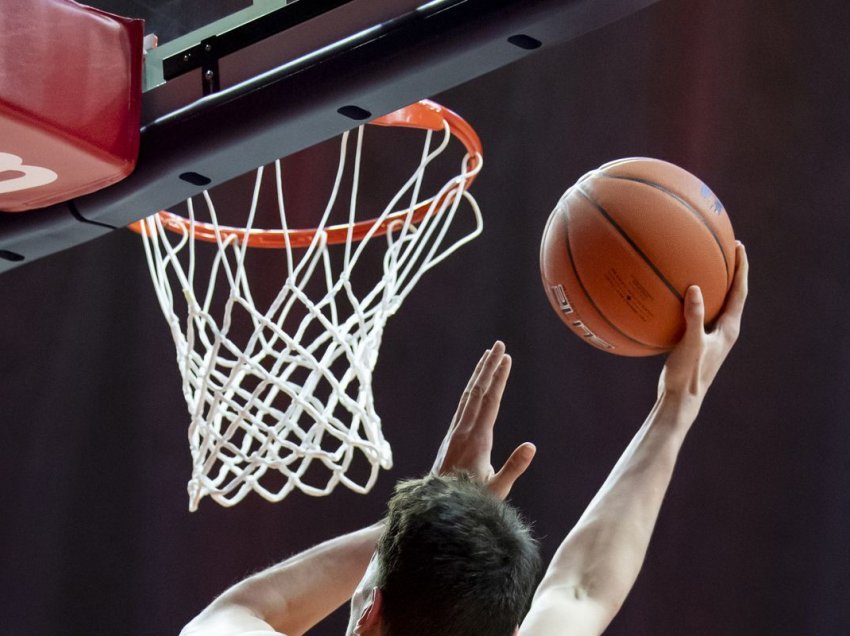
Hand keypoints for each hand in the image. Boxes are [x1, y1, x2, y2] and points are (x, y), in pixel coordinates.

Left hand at [431, 341, 535, 499]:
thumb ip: (513, 468)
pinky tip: (475, 386)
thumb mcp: (496, 490)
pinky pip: (463, 405)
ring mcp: (455, 432)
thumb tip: (532, 446)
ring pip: (467, 396)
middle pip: (477, 391)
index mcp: (476, 439)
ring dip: (478, 374)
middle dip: (489, 367)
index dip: (499, 378)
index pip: (490, 401)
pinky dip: (471, 390)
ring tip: (487, 356)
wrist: (436, 508)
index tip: (506, 358)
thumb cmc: (470, 501)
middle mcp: (463, 430)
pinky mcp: (452, 437)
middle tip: (499, 344)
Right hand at [658, 242, 748, 406]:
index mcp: (729, 329)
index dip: (741, 268)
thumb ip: (694, 316)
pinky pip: (697, 313)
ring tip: (704, 266)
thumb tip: (696, 288)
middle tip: (725, 249)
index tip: (739, 247)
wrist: (681, 399)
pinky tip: (674, 296)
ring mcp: (711, 336)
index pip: (740, 292)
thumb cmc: (689, 374)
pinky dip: (691, 301)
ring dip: (713, 285)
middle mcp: (724, 330)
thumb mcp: (692, 343)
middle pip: (733, 294)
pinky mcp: (697, 341)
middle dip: (731, 271)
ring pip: (716, 304)